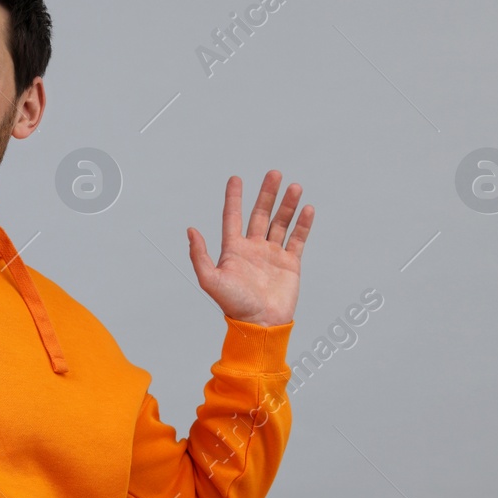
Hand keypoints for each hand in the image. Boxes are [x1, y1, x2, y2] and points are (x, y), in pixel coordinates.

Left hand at [187, 171, 312, 326]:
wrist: (261, 324)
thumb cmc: (234, 305)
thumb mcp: (210, 280)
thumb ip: (199, 255)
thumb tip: (191, 230)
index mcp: (233, 250)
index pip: (233, 217)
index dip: (234, 197)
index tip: (236, 178)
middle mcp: (253, 248)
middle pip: (260, 214)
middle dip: (267, 194)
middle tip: (274, 174)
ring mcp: (272, 254)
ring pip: (280, 223)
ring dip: (287, 205)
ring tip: (295, 187)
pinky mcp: (290, 263)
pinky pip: (297, 239)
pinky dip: (303, 224)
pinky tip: (307, 209)